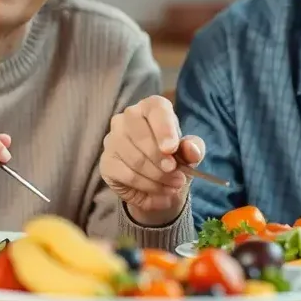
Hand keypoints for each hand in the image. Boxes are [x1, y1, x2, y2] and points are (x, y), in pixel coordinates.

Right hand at [100, 95, 205, 226]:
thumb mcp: (189, 154)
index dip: (164, 129)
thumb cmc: (174, 158)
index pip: (156, 109)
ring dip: (158, 178)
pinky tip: (159, 192)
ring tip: (172, 187)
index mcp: (152, 108)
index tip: (171, 149)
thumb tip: (191, 149)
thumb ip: (193, 148)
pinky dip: (146, 187)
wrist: (158, 182)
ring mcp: (113, 138)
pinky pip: (127, 175)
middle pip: (141, 137)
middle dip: (162, 161)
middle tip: (178, 177)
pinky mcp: (106, 161)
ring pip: (135, 159)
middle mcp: (128, 118)